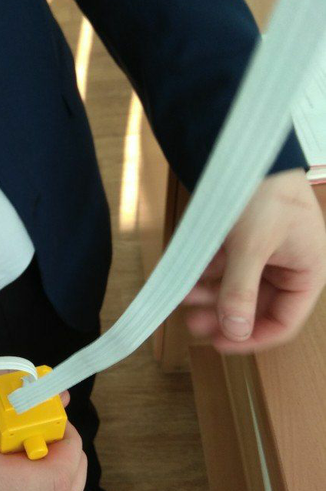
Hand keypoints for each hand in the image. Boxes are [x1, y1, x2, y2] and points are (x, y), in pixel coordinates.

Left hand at [183, 168, 325, 353]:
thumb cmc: (264, 192)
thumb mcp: (251, 247)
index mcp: (308, 270)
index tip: (220, 344)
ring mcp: (266, 252)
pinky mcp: (245, 239)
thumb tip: (234, 331)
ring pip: (237, 287)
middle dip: (224, 315)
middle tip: (193, 324)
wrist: (246, 146)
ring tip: (184, 298)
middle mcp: (290, 265)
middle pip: (256, 306)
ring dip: (210, 296)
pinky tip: (185, 276)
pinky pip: (225, 266)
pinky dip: (206, 274)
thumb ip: (241, 292)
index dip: (252, 337)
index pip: (284, 322)